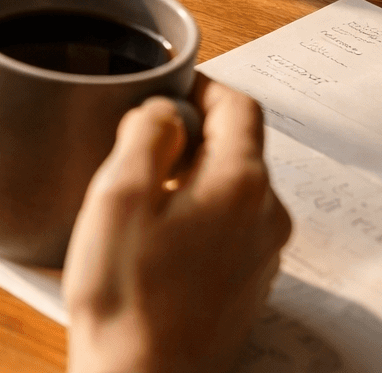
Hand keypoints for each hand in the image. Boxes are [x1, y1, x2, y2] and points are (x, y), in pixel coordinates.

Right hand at [64, 75, 291, 372]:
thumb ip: (144, 134)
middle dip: (188, 134)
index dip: (198, 86)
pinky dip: (194, 215)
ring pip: (231, 187)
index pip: (238, 106)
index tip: (161, 88)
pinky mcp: (246, 281)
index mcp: (239, 185)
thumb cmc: (125, 295)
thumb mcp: (117, 194)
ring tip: (135, 195)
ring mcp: (260, 252)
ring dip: (189, 177)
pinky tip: (150, 238)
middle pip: (237, 146)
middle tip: (132, 144)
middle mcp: (264, 216)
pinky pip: (227, 226)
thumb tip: (162, 108)